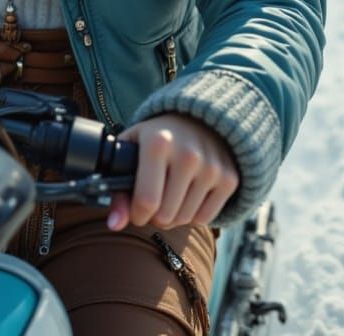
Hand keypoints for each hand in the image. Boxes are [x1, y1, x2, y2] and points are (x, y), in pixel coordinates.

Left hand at [107, 113, 239, 230]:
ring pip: (185, 220)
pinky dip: (193, 214)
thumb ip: (117, 188)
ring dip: (173, 216)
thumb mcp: (131, 150)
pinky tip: (188, 194)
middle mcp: (187, 154)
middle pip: (165, 216)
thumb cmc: (156, 137)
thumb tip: (114, 224)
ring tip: (169, 195)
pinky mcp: (229, 178)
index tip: (136, 210)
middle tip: (153, 200)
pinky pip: (205, 218)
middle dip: (154, 217)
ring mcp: (212, 167)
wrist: (197, 119)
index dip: (136, 215)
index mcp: (158, 143)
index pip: (146, 201)